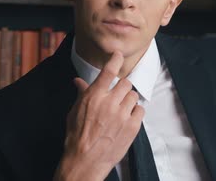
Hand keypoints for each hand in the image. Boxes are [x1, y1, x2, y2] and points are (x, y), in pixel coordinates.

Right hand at [53, 51, 143, 180]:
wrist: (84, 160)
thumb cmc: (76, 136)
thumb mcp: (75, 112)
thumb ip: (82, 94)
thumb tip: (78, 81)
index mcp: (94, 96)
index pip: (108, 72)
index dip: (115, 60)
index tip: (119, 55)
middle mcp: (109, 103)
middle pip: (126, 83)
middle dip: (122, 88)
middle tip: (117, 97)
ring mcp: (122, 115)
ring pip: (134, 96)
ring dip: (129, 101)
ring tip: (120, 111)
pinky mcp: (132, 126)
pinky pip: (141, 110)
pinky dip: (135, 113)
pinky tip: (127, 119)